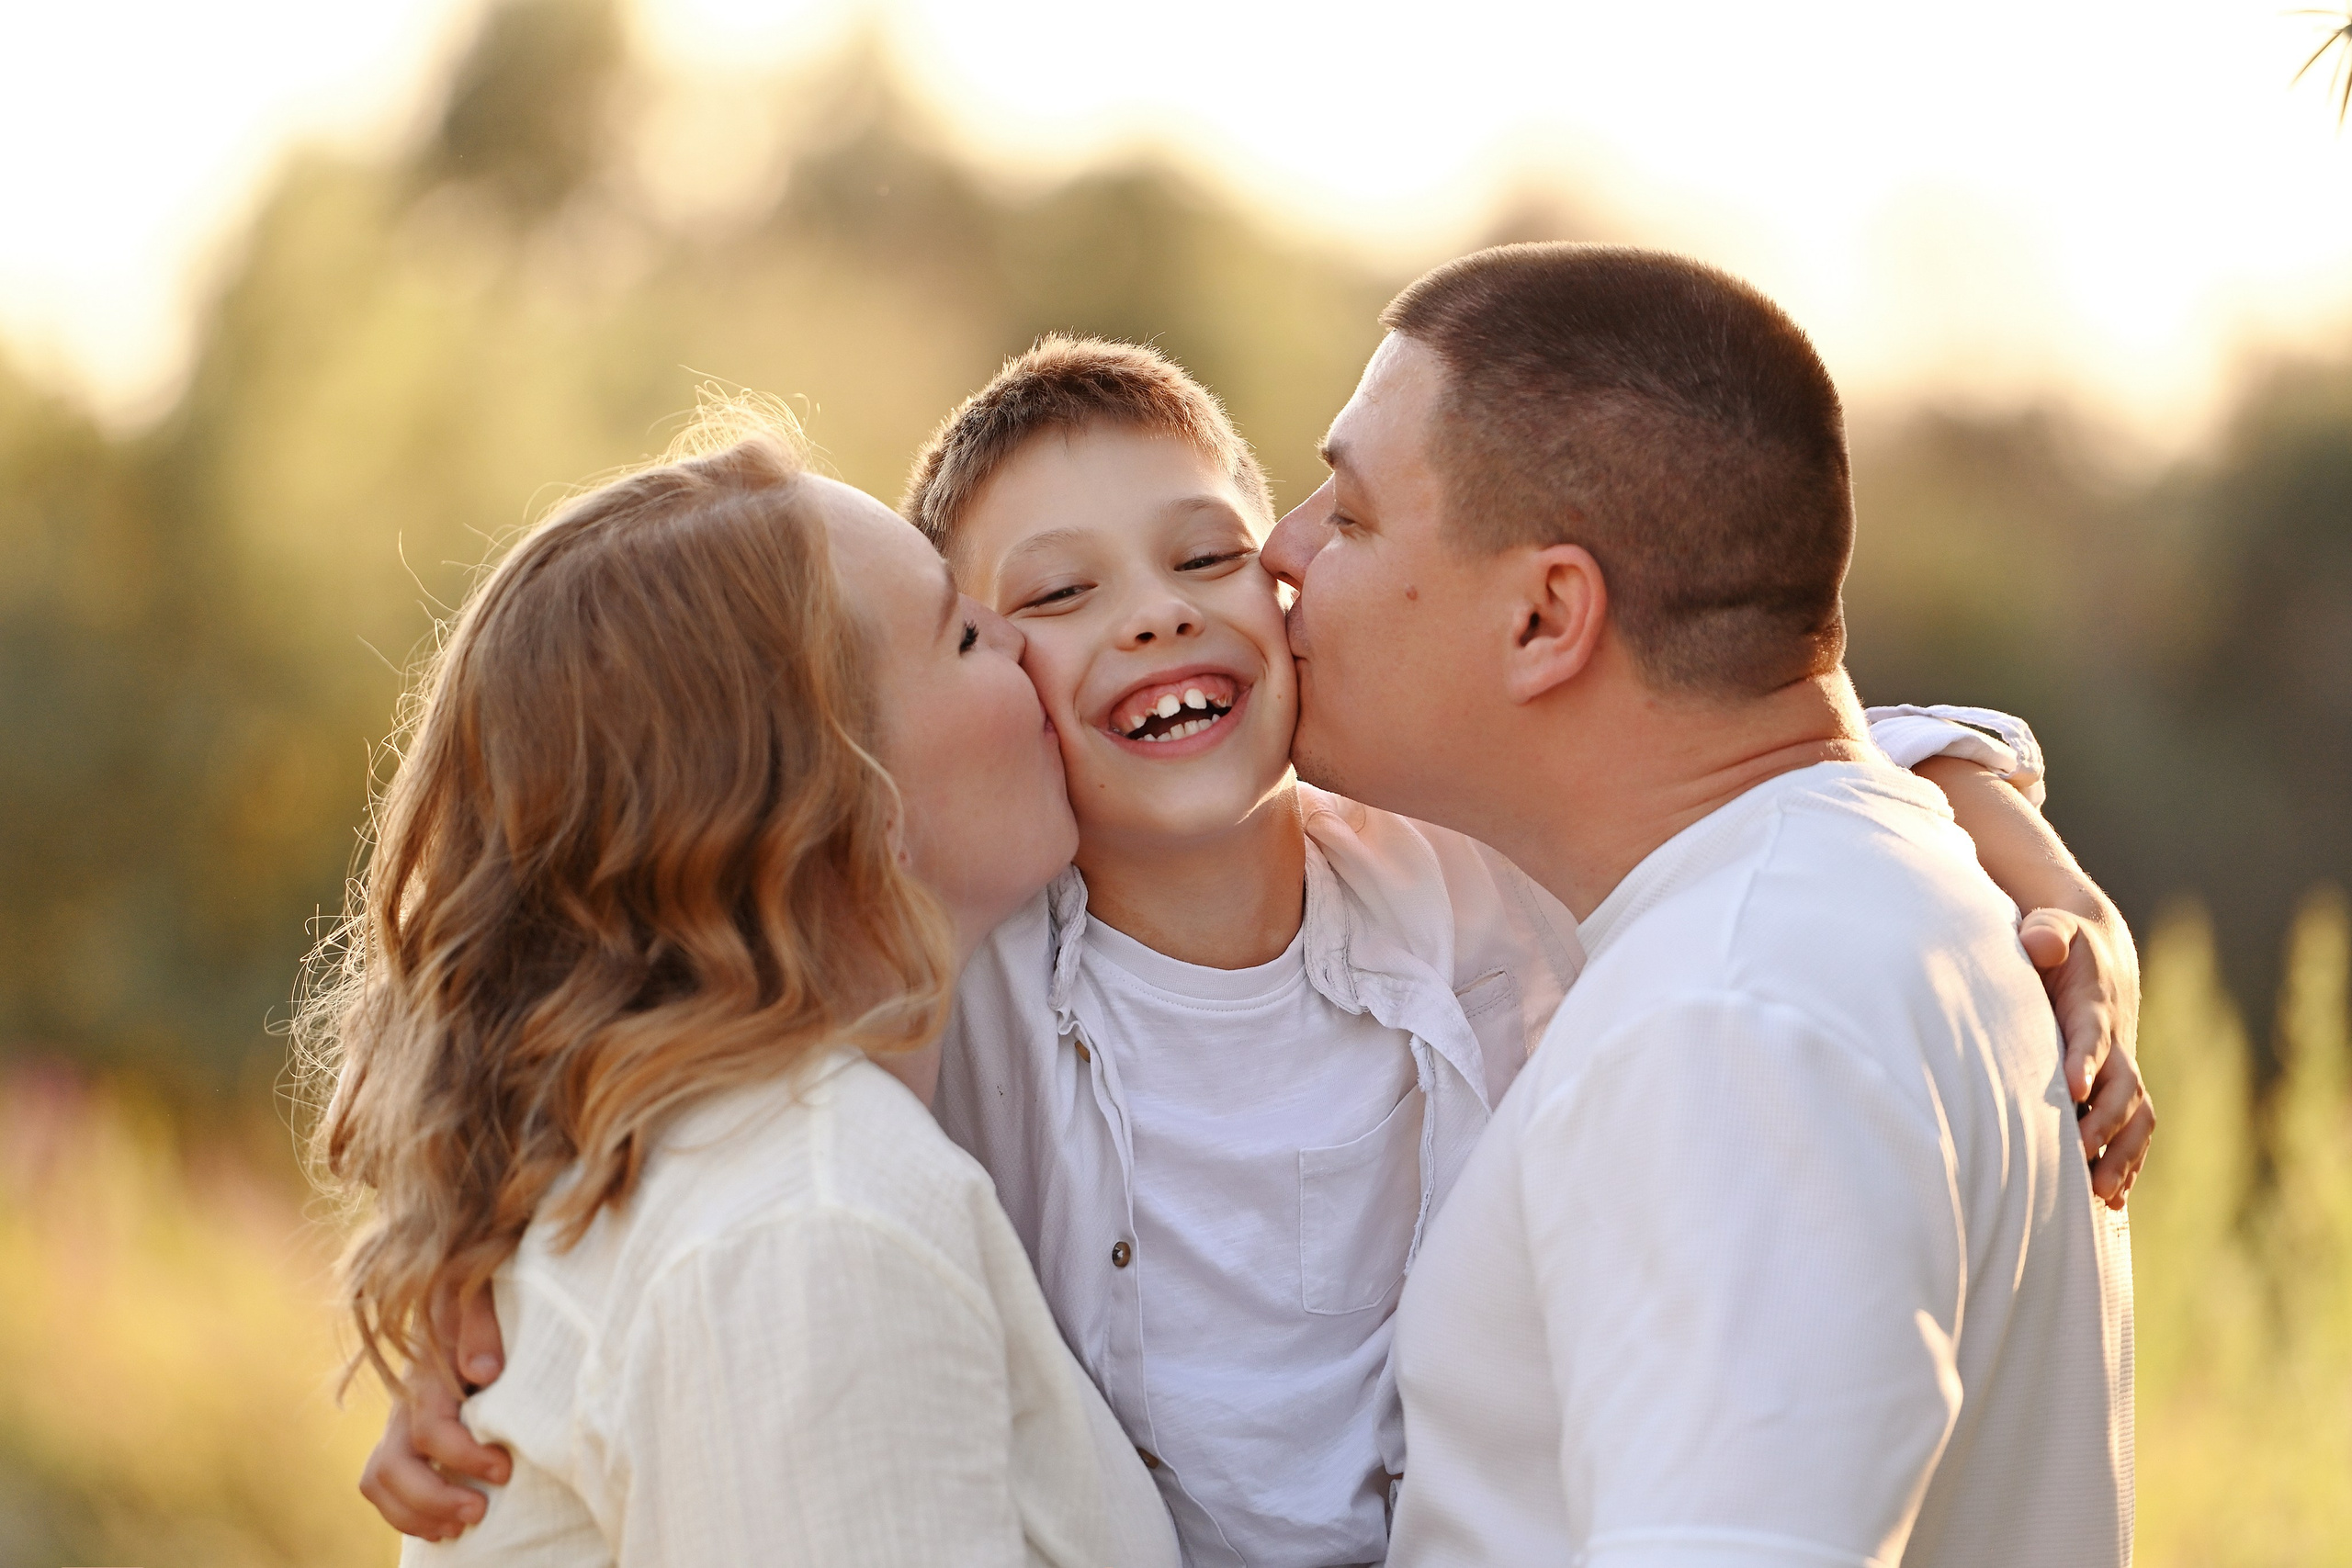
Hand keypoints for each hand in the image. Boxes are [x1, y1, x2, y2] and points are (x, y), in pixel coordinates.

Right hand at [356, 1284, 512, 1539]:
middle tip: (480, 1512)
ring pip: (379, 1480)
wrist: (457, 1287)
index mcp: (424, 1374)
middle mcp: (403, 1401)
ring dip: (416, 1514)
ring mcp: (397, 1420)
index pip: (429, 1430)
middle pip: (392, 1465)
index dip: (464, 1457)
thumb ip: (480, 1325)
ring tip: (462, 1527)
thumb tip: (482, 1372)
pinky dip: (405, 1512)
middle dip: (433, 1498)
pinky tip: (442, 1525)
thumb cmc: (475, 1293)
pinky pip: (382, 1483)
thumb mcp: (478, 1296)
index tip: (505, 1470)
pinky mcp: (402, 1434)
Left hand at [2021, 906, 2153, 1209]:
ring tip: (2102, 1194)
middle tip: (2083, 1159)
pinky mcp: (2117, 1089)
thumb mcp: (2053, 926)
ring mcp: (2121, 1070)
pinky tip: (2113, 1199)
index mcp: (2093, 1009)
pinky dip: (2128, 1163)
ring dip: (2122, 1156)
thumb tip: (2040, 941)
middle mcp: (2115, 1045)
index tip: (2072, 1089)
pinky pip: (2133, 1130)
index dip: (2084, 1061)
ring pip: (2136, 1117)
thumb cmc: (2062, 943)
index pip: (2092, 1037)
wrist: (2099, 956)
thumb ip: (2046, 932)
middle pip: (2123, 1089)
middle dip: (2106, 1125)